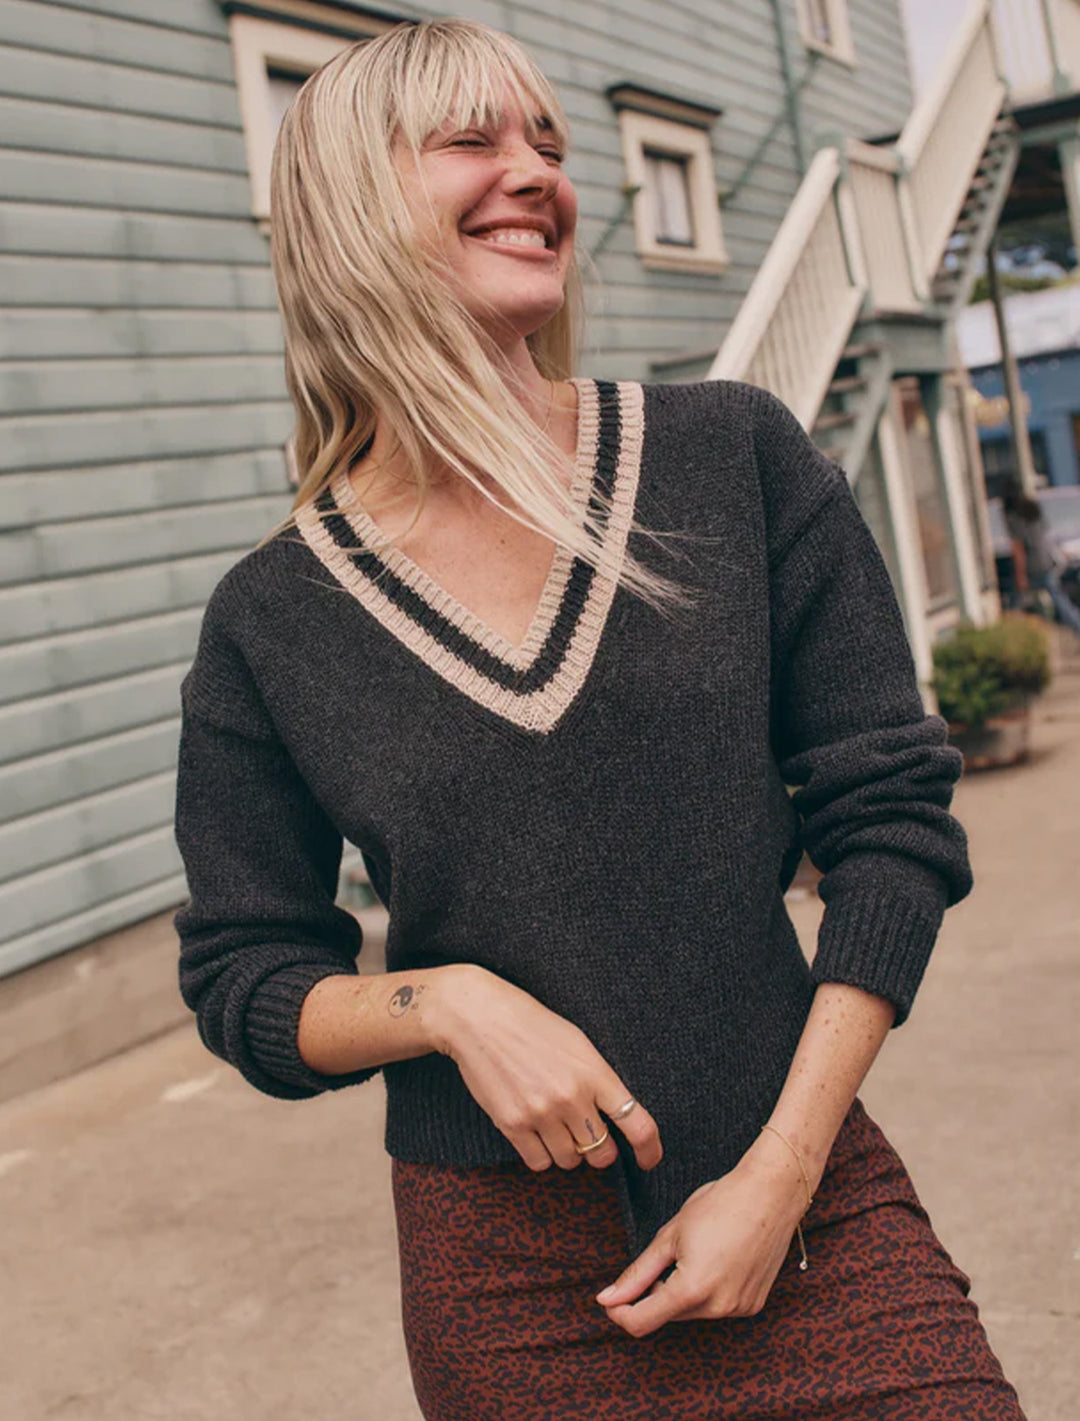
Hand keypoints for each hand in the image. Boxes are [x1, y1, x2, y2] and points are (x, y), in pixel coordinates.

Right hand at [431, 964, 662, 1174]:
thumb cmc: (531, 1025)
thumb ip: (597, 1079)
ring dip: (568, 1152)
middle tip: (589, 1138)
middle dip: (599, 1151)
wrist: (480, 1018)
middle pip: (602, 1152)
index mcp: (595, 1072)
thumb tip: (614, 1117)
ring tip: (555, 1127)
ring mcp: (541, 1113)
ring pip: (570, 1161)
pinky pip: (539, 1162)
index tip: (648, 1159)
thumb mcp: (577, 1042)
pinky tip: (536, 1134)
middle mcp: (572, 1097)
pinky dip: (541, 1155)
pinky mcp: (513, 1125)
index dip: (649, 1149)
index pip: (637, 1123)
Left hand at [594, 1133, 808, 1336]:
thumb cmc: (719, 1204)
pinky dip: (707, 1291)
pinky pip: (717, 1306)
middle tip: (666, 1254)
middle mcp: (718, 1308)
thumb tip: (607, 1298)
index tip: (610, 1297)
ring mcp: (739, 1309)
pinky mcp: (754, 1305)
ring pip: (692, 1311)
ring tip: (697, 1251)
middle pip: (667, 1314)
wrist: (770, 1193)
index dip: (620, 1311)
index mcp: (691, 1290)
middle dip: (655, 1293)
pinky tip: (717, 1260)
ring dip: (682, 1292)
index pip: (641, 1323)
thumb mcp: (670, 1235)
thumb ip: (637, 1273)